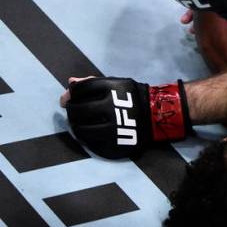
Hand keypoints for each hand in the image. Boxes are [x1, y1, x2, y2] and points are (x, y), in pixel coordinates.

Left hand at [63, 76, 189, 158]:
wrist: (156, 117)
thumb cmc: (132, 97)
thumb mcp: (116, 83)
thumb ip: (92, 82)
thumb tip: (70, 83)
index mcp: (113, 89)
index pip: (81, 89)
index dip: (73, 92)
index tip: (73, 95)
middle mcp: (112, 108)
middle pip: (77, 109)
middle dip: (71, 109)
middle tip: (73, 110)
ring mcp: (113, 129)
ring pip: (80, 129)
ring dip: (75, 125)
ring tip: (78, 122)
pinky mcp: (113, 144)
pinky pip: (89, 143)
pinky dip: (84, 137)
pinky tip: (87, 132)